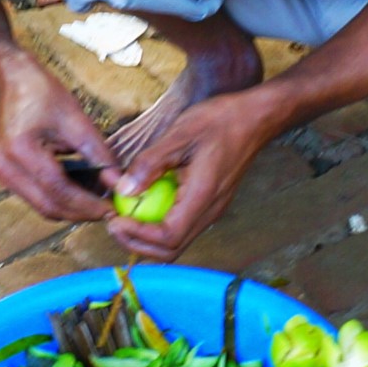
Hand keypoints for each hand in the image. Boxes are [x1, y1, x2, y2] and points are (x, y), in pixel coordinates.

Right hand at [0, 56, 119, 223]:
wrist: (11, 82)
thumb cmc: (42, 93)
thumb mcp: (75, 118)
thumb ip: (98, 152)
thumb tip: (120, 182)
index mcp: (20, 149)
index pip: (58, 189)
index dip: (88, 203)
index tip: (112, 209)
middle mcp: (5, 168)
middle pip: (49, 205)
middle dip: (82, 212)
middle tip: (110, 211)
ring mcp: (3, 175)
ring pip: (43, 206)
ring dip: (73, 208)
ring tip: (100, 201)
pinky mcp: (8, 177)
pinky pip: (38, 197)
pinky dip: (62, 199)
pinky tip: (82, 192)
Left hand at [108, 89, 276, 261]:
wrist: (254, 118)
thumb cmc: (220, 121)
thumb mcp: (180, 135)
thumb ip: (150, 164)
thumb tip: (124, 189)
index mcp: (203, 196)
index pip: (168, 236)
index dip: (138, 235)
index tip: (115, 219)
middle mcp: (209, 211)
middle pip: (171, 249)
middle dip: (137, 243)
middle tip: (113, 223)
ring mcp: (211, 209)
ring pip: (176, 241)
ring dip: (146, 237)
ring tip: (123, 216)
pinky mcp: (209, 203)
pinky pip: (181, 225)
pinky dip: (158, 224)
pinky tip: (143, 204)